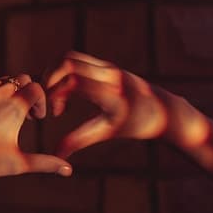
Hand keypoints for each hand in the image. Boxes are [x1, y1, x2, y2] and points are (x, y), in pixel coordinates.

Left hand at [0, 74, 72, 183]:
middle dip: (27, 92)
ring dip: (9, 93)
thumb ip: (45, 163)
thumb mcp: (17, 164)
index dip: (41, 101)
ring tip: (7, 115)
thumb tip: (68, 170)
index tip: (37, 118)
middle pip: (20, 79)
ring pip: (0, 82)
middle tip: (25, 114)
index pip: (36, 87)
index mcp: (12, 108)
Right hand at [44, 51, 168, 157]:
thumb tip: (56, 155)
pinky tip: (67, 91)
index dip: (54, 95)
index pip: (72, 82)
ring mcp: (108, 66)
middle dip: (49, 80)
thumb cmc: (136, 125)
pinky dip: (63, 72)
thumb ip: (79, 140)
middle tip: (49, 101)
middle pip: (66, 62)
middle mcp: (109, 75)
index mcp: (111, 93)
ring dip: (54, 73)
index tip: (56, 114)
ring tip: (55, 95)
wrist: (164, 112)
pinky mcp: (106, 64)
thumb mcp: (106, 133)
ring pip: (69, 57)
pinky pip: (77, 59)